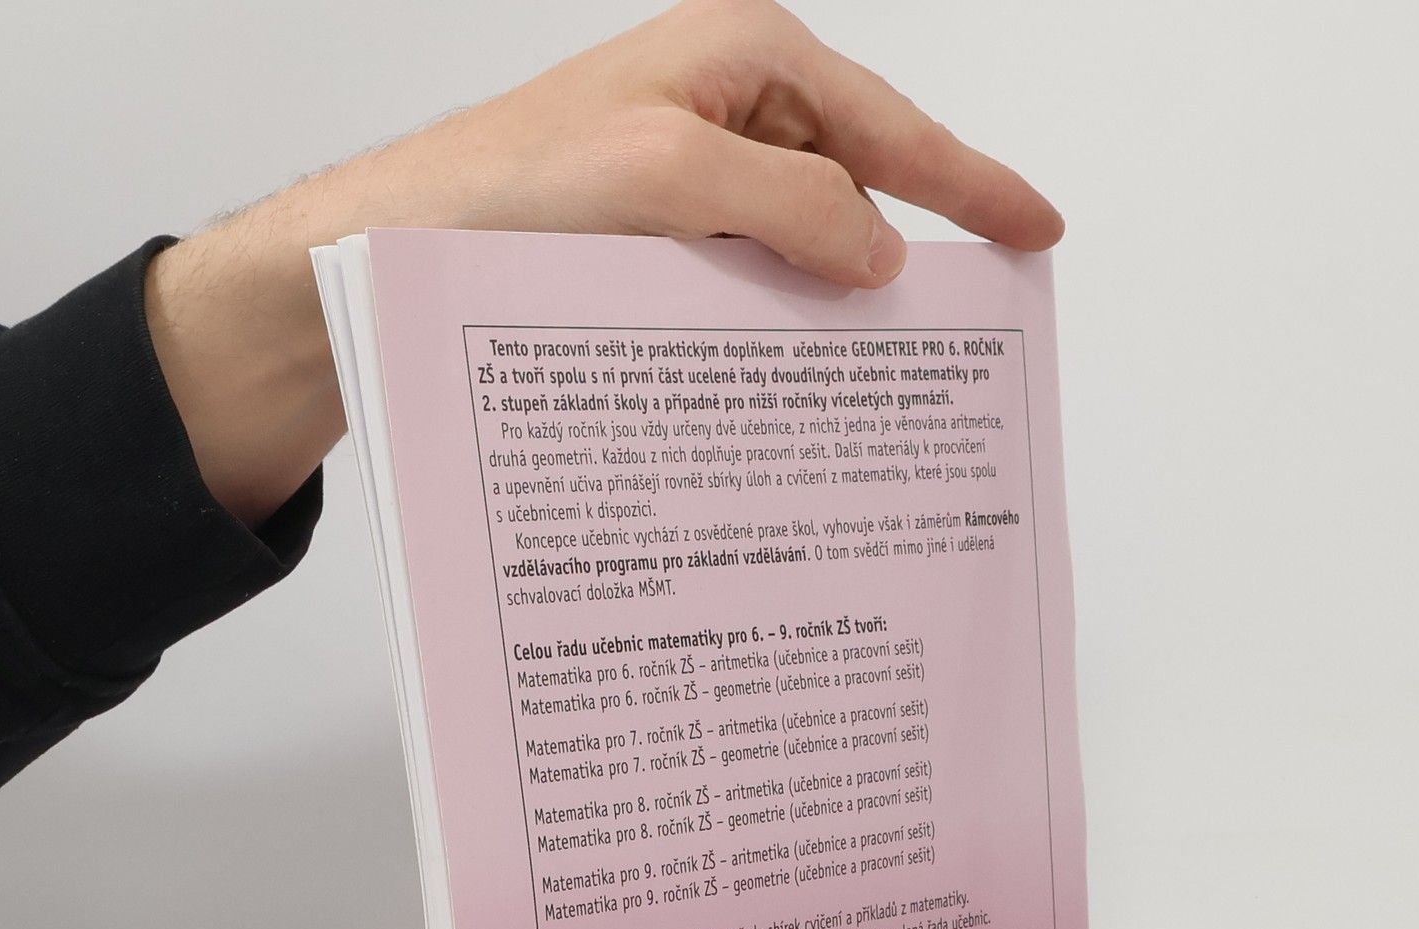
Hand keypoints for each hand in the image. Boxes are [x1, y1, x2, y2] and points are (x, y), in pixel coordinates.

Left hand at [146, 0, 1061, 525]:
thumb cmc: (493, 194)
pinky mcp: (649, 243)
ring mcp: (683, 179)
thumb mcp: (663, 179)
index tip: (1039, 231)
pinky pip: (743, 282)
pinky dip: (770, 327)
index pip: (887, 127)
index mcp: (736, 57)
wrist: (378, 261)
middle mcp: (715, 109)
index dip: (971, 184)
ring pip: (797, 246)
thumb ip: (789, 202)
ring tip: (873, 381)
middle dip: (906, 253)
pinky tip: (784, 378)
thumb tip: (880, 252)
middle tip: (966, 335)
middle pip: (853, 184)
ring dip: (829, 306)